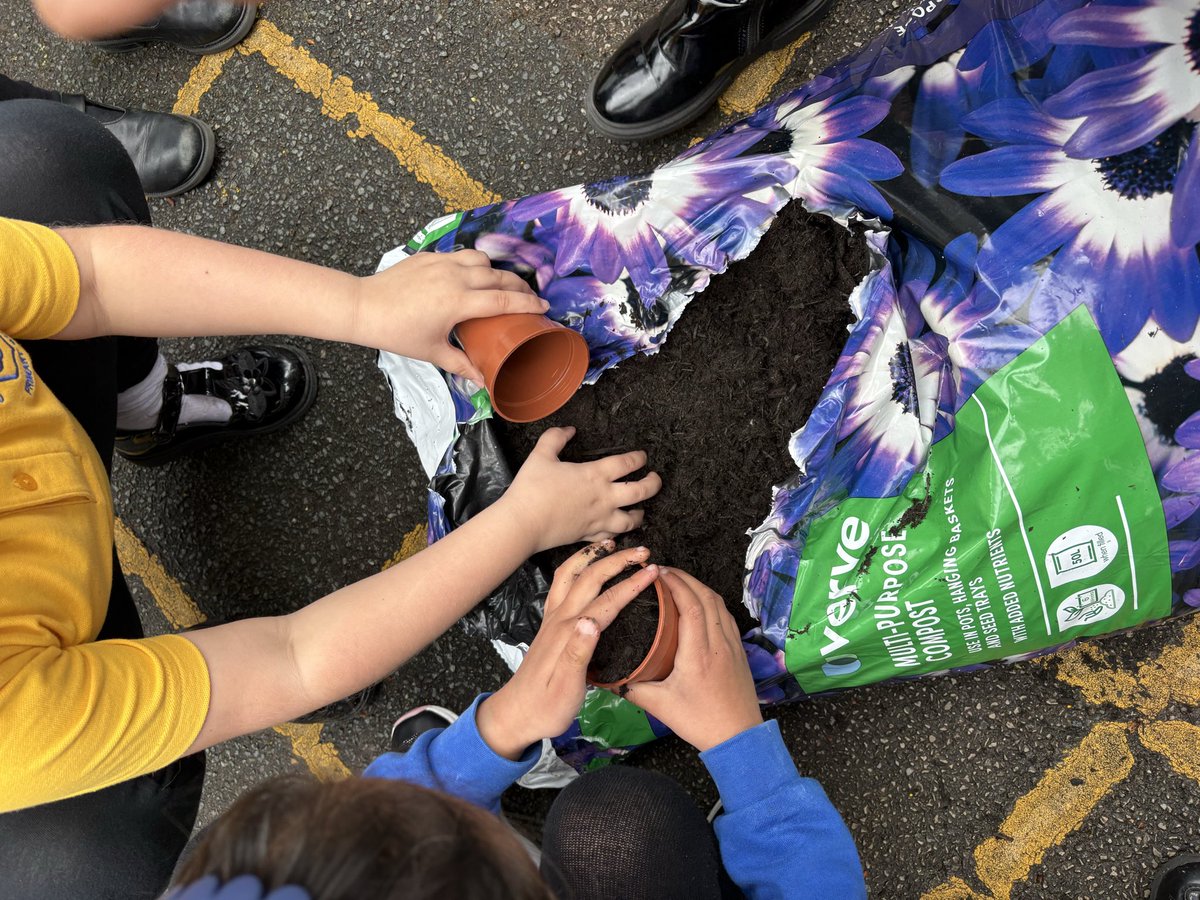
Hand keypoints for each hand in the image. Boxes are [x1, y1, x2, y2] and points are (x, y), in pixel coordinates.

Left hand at [353, 250, 546, 380]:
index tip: (543, 307)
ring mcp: (441, 263)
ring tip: (501, 284)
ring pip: (481, 259)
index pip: (502, 300)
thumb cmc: (397, 332)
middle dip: (519, 286)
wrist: (364, 307)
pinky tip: (472, 275)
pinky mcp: (429, 256)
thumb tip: (482, 382)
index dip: (526, 304)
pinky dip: (473, 264)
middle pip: (499, 277)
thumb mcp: (432, 351)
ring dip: (495, 270)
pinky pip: (461, 255)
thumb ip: (460, 363)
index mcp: (457, 302)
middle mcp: (454, 277)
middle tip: (530, 297)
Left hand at [477, 544, 658, 758]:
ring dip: (592, 556)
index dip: (632, 584)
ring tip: (611, 544)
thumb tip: (592, 622)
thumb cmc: (546, 707)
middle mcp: (560, 619)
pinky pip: (561, 584)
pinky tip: (585, 567)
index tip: (654, 571)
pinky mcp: (548, 623)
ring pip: (571, 575)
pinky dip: (576, 567)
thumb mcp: (567, 688)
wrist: (516, 713)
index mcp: (570, 634)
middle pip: (590, 578)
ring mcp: (552, 619)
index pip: (607, 601)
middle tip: (643, 551)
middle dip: (618, 561)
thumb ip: (579, 653)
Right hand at [500, 427, 661, 554]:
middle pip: (640, 491)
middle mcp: (603, 498)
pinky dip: (618, 532)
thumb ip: (556, 438)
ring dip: (640, 513)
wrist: (523, 523)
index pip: (627, 464)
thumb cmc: (532, 489)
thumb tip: (569, 430)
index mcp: (594, 475)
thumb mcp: (541, 455)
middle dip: (653, 484)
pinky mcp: (589, 535)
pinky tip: (617, 528)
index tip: (643, 457)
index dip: (639, 458)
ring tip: (641, 510)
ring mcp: (598, 519)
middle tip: (655, 479)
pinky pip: (611, 535)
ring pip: (631, 519)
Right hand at [625, 568, 762, 751]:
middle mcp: (718, 642)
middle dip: (685, 578)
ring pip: (719, 604)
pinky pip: (726, 616)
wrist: (739, 737)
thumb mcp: (660, 707)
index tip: (658, 573)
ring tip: (679, 582)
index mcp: (698, 653)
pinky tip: (700, 603)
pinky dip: (711, 601)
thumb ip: (633, 689)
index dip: (675, 584)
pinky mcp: (739, 651)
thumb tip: (608, 676)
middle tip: (663, 571)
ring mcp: (732, 645)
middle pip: (706, 596)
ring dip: (699, 587)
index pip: (691, 605)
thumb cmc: (700, 721)